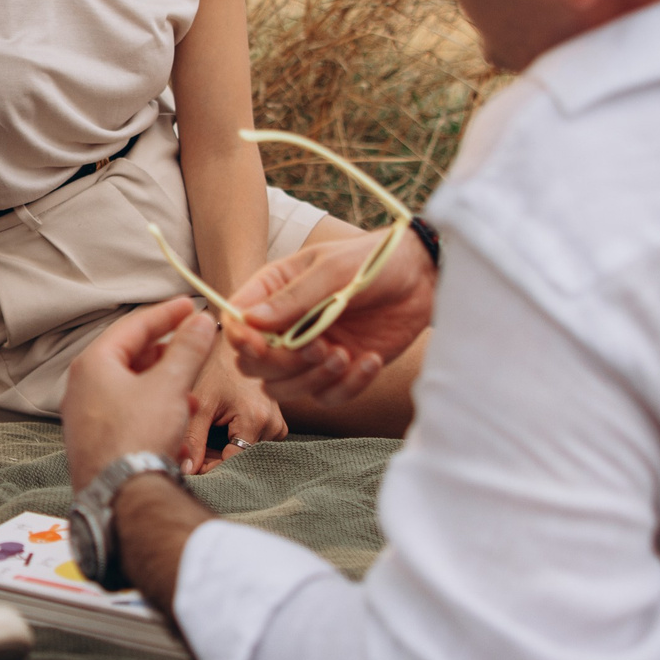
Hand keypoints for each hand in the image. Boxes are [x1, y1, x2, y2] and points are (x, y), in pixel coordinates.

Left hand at [61, 297, 215, 492]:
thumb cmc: (137, 437)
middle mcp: (81, 388)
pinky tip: (176, 431)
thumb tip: (201, 322)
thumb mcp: (169, 385)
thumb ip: (187, 349)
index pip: (133, 326)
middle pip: (129, 357)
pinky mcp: (94, 443)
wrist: (120, 497)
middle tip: (191, 346)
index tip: (191, 306)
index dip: (166, 314)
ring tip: (189, 394)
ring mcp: (85, 417)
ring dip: (163, 388)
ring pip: (130, 390)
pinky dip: (152, 415)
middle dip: (166, 354)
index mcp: (93, 364)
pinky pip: (126, 418)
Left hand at [180, 343, 285, 473]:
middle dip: (215, 460)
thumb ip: (193, 439)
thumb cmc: (215, 368)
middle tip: (191, 451)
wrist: (235, 346)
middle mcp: (273, 425)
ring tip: (204, 436)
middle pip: (241, 459)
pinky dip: (235, 442)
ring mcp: (278, 424)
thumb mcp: (200, 402)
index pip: (233, 462)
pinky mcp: (277, 423)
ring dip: (224, 451)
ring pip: (247, 453)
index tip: (189, 465)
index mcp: (256, 420)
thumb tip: (187, 472)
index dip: (210, 468)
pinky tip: (219, 431)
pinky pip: (255, 443)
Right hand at [219, 229, 434, 406]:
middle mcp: (285, 326)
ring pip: (285, 389)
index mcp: (273, 292)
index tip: (258, 345)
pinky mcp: (339, 372)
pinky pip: (327, 397)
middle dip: (282, 364)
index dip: (240, 339)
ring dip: (311, 380)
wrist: (423, 278)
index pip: (236, 323)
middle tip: (317, 347)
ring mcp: (311, 352)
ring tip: (344, 356)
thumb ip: (293, 298)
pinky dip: (347, 387)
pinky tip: (370, 360)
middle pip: (255, 365)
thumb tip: (249, 321)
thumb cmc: (373, 262)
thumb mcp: (332, 271)